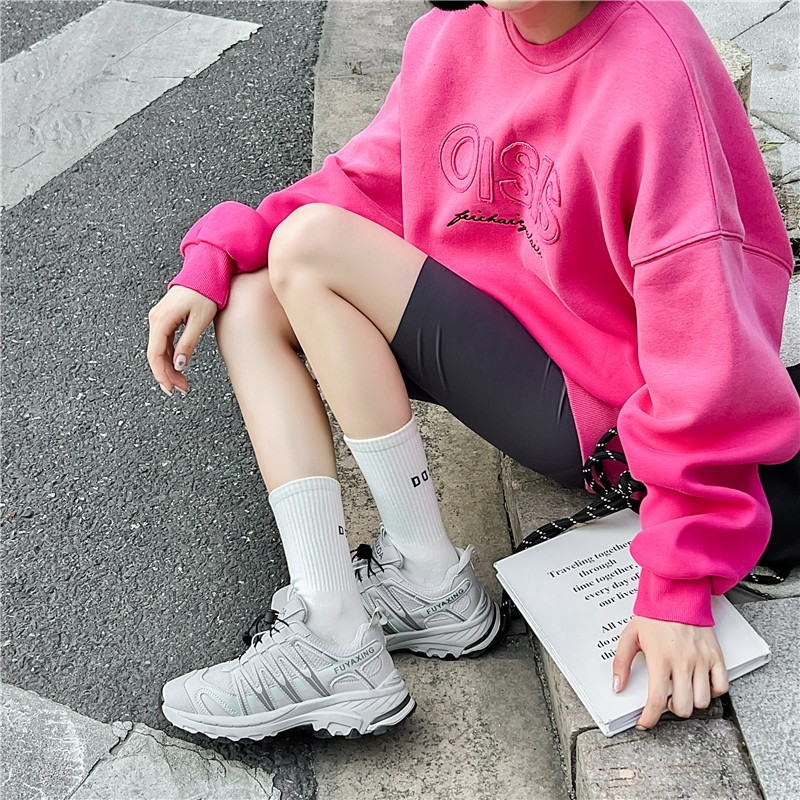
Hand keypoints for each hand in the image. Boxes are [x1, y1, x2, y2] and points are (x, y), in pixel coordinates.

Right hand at [147, 286, 216, 394]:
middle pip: (156, 354)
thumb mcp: (199, 321)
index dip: (162, 374)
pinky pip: (164, 342)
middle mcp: (155, 319)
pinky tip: (179, 365)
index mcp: (161, 320)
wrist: (206, 271)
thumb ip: (188, 343)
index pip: (155, 354)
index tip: (171, 389)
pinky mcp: (166, 318)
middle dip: (167, 374)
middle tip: (181, 389)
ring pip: (159, 349)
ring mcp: (159, 318)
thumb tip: (179, 365)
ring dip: (169, 367)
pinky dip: (171, 355)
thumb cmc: (205, 292)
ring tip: (182, 382)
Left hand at [613, 616, 728, 729]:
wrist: (677, 594)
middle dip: (672, 710)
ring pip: (703, 701)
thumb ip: (621, 663)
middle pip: (684, 707)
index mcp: (660, 658)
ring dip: (691, 702)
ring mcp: (702, 660)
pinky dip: (712, 692)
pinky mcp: (716, 656)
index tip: (645, 723)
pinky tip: (699, 685)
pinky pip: (722, 686)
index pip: (657, 700)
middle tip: (665, 700)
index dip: (650, 718)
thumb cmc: (654, 615)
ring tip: (681, 691)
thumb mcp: (630, 636)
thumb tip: (618, 687)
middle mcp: (683, 662)